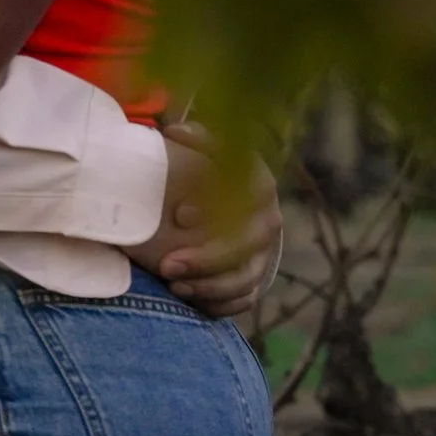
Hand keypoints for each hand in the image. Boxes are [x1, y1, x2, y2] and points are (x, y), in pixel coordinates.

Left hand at [127, 120, 283, 320]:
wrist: (217, 201)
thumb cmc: (203, 170)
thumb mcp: (202, 148)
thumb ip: (194, 138)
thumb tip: (174, 132)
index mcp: (259, 183)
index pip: (252, 194)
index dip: (219, 207)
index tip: (180, 216)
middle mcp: (267, 220)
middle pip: (248, 246)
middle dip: (207, 260)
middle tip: (167, 265)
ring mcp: (264, 253)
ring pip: (245, 279)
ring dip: (209, 287)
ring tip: (173, 284)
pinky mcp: (254, 278)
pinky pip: (244, 299)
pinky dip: (217, 304)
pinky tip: (187, 297)